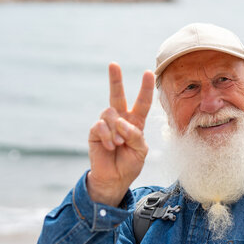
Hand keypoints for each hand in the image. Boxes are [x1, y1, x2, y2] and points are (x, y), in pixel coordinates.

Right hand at [87, 63, 154, 206]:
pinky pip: (100, 125)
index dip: (145, 88)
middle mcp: (120, 120)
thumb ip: (136, 135)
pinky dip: (107, 136)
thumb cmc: (130, 164)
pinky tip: (109, 146)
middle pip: (117, 96)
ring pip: (110, 113)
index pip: (143, 103)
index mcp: (135, 123)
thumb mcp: (141, 151)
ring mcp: (106, 125)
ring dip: (116, 129)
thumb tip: (122, 122)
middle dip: (115, 79)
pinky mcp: (95, 132)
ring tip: (118, 144)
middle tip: (113, 64)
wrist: (114, 178)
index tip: (149, 72)